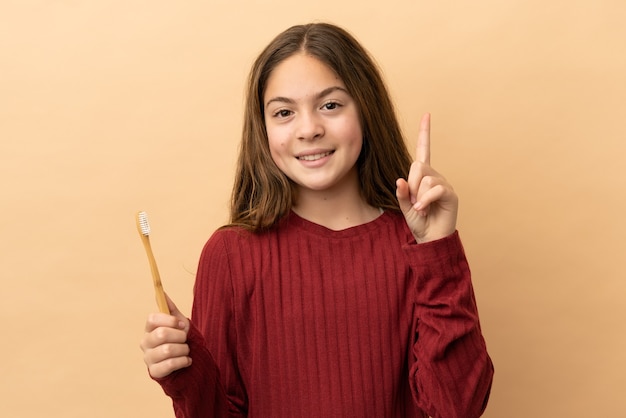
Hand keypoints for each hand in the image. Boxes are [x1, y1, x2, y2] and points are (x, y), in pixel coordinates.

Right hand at [140, 294, 191, 377]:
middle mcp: (145, 342)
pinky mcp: (154, 372)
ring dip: (183, 350)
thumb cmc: (180, 340)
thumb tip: (161, 292)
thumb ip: (170, 308)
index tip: (181, 325)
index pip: (152, 319)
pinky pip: (169, 365)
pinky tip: (186, 361)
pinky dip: (183, 361)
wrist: (186, 361)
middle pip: (161, 334)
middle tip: (185, 340)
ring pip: (167, 350)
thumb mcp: (178, 322)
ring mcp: (148, 358)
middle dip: (180, 336)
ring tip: (186, 351)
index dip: (169, 321)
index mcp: (150, 328)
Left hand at [396, 113, 457, 242]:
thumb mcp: (405, 206)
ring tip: (421, 208)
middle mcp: (435, 176)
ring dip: (418, 195)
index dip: (425, 133)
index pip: (424, 150)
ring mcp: (444, 184)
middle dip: (411, 185)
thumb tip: (400, 180)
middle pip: (418, 165)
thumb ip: (402, 193)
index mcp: (423, 176)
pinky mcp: (450, 194)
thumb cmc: (419, 222)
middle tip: (414, 201)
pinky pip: (435, 188)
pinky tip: (423, 209)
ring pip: (425, 178)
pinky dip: (425, 199)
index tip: (427, 114)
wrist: (431, 239)